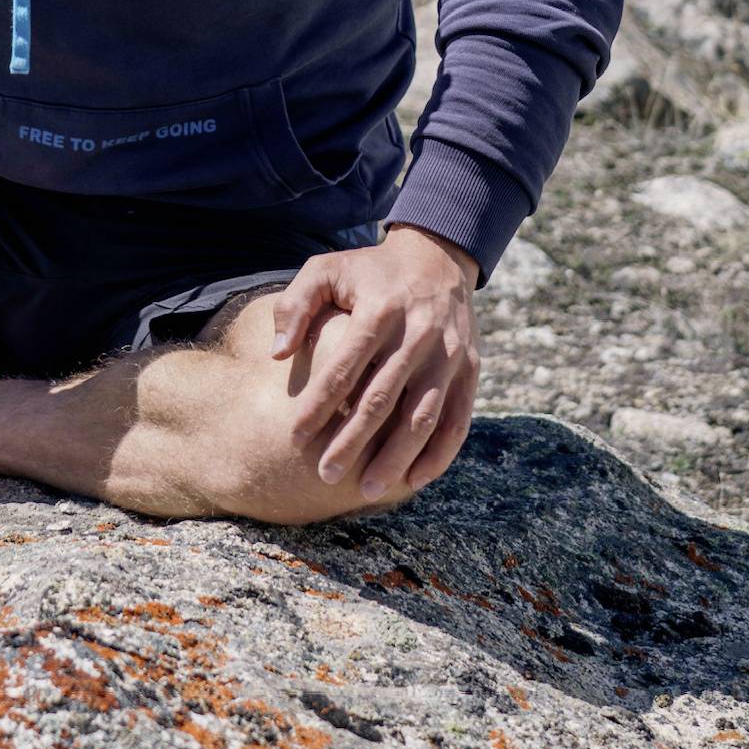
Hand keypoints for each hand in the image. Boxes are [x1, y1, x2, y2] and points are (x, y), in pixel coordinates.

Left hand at [268, 226, 480, 500]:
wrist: (437, 258)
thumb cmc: (369, 271)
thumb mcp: (327, 269)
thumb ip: (295, 305)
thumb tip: (278, 355)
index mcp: (380, 309)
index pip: (346, 366)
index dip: (320, 403)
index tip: (295, 437)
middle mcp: (419, 334)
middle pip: (383, 398)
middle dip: (353, 441)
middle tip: (325, 475)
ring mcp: (449, 355)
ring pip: (423, 416)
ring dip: (396, 457)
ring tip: (367, 490)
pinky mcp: (470, 370)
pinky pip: (458, 420)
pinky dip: (439, 454)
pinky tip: (414, 480)